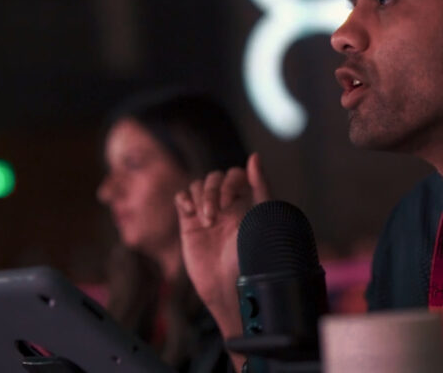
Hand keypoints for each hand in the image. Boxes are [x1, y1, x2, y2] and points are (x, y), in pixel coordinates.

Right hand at [175, 153, 270, 340]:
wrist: (229, 287)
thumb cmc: (250, 256)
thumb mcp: (261, 218)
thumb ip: (261, 186)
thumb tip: (254, 156)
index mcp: (246, 202)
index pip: (235, 175)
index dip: (230, 183)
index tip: (231, 204)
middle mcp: (227, 206)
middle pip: (214, 178)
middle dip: (212, 192)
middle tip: (214, 218)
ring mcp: (206, 213)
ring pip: (197, 185)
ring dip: (199, 197)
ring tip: (205, 222)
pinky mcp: (188, 224)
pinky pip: (181, 197)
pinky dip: (183, 198)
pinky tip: (189, 212)